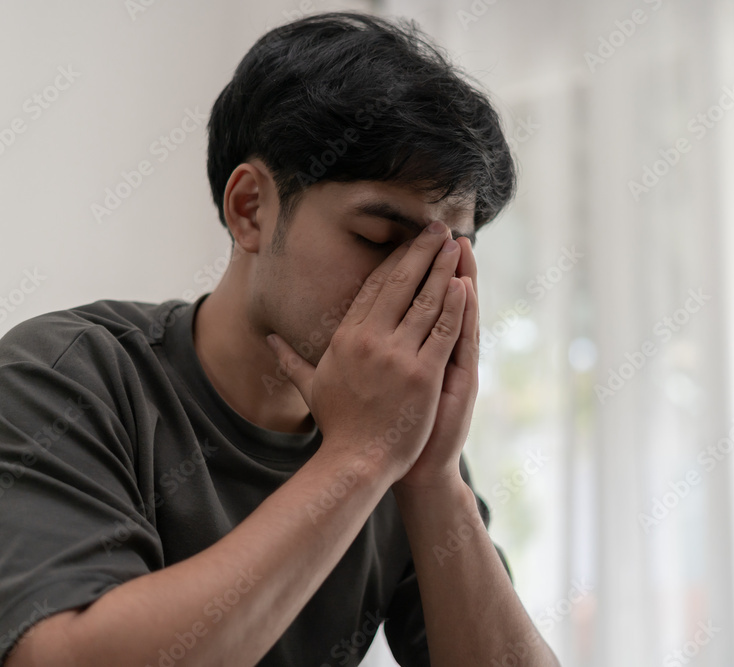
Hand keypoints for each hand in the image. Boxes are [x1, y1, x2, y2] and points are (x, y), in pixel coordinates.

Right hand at [265, 222, 466, 482]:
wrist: (356, 462)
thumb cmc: (338, 426)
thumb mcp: (311, 386)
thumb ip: (291, 359)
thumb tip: (267, 339)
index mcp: (346, 338)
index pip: (374, 287)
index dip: (394, 260)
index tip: (407, 240)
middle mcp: (370, 340)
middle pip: (401, 283)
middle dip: (421, 251)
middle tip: (438, 228)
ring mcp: (398, 356)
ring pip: (426, 301)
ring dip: (443, 269)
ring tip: (456, 245)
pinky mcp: (423, 375)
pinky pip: (443, 331)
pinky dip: (455, 306)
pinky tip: (465, 284)